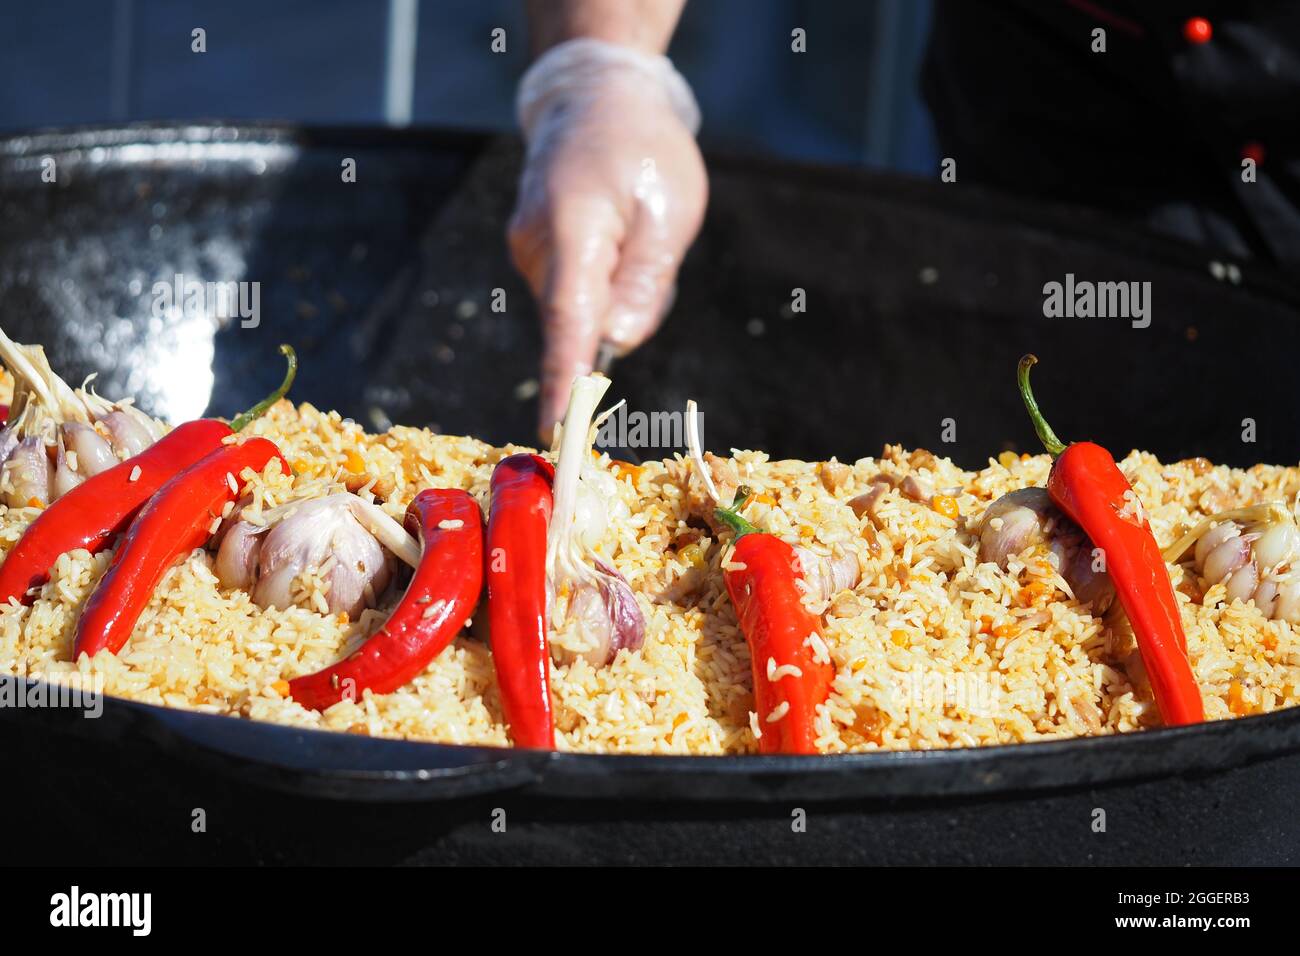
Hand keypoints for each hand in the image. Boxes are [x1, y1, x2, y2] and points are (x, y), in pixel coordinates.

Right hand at [509, 58, 706, 441]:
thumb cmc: (643, 150)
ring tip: (632, 228)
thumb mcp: (669, 212)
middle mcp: (536, 249)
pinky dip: (604, 278)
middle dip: (627, 309)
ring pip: (584, 310)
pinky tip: (615, 233)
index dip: (565, 384)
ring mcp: (528, 252)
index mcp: (573, 232)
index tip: (558, 434)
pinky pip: (578, 293)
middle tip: (652, 246)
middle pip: (585, 323)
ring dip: (618, 289)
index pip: (568, 325)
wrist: (595, 98)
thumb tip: (617, 342)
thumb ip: (644, 282)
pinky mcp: (533, 255)